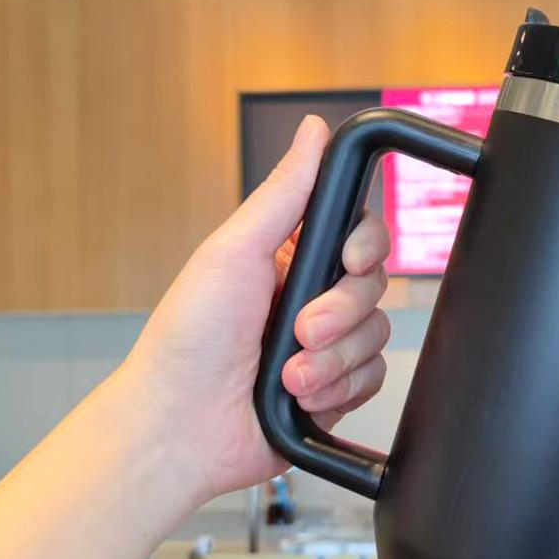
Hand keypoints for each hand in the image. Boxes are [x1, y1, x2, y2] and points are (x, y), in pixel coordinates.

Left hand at [120, 115, 391, 504]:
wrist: (181, 428)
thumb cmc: (188, 339)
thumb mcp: (233, 251)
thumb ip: (284, 193)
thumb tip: (313, 131)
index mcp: (287, 258)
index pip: (358, 234)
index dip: (365, 246)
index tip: (348, 257)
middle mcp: (311, 300)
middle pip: (375, 287)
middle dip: (340, 312)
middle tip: (299, 329)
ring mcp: (326, 348)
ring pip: (377, 337)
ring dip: (333, 359)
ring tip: (287, 375)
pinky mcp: (335, 392)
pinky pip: (372, 380)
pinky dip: (338, 390)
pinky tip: (300, 397)